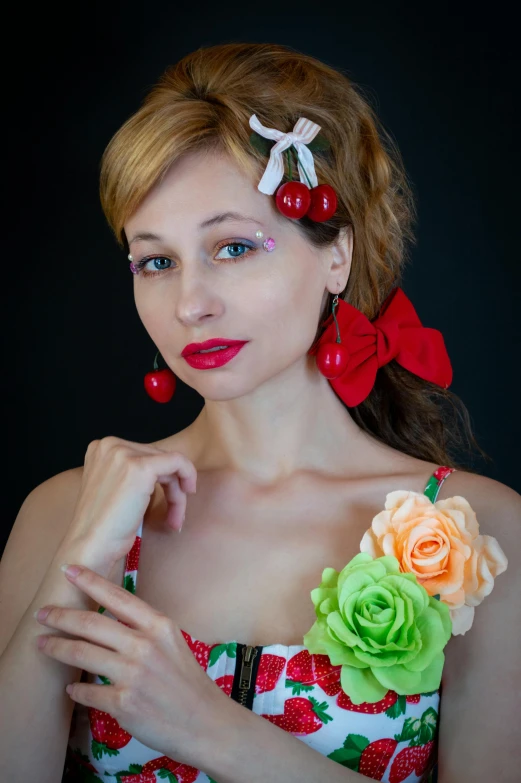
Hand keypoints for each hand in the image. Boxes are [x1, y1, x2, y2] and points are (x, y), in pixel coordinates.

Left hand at [35, 564, 228, 770]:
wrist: (205, 722)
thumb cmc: (186, 681)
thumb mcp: (172, 642)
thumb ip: (143, 629)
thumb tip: (109, 619)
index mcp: (159, 626)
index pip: (118, 596)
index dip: (90, 581)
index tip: (68, 570)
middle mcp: (145, 646)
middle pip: (92, 623)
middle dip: (61, 616)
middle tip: (42, 613)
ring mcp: (133, 675)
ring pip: (83, 654)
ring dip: (57, 648)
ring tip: (43, 645)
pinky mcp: (124, 704)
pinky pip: (88, 692)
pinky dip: (76, 690)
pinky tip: (72, 689)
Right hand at [65, 436, 197, 573]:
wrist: (91, 546)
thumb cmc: (104, 527)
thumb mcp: (115, 489)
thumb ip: (132, 474)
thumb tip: (168, 469)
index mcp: (101, 448)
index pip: (144, 455)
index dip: (160, 478)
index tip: (166, 501)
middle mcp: (110, 445)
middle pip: (157, 458)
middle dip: (171, 487)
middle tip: (174, 516)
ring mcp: (123, 454)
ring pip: (169, 463)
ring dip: (177, 492)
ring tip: (175, 519)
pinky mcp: (140, 467)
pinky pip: (178, 461)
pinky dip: (188, 476)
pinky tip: (187, 496)